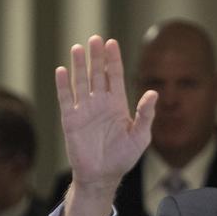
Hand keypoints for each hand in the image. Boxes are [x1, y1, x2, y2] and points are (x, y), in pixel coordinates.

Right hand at [55, 35, 156, 215]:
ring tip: (78, 48)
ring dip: (78, 66)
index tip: (111, 43)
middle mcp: (100, 103)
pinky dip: (63, 85)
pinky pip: (66, 99)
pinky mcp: (71, 120)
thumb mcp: (140, 137)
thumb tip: (153, 93)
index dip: (113, 60)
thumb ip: (146, 115)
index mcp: (117, 105)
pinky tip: (62, 70)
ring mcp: (84, 110)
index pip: (114, 77)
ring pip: (80, 82)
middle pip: (97, 74)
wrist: (103, 176)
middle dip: (96, 57)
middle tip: (95, 39)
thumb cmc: (123, 157)